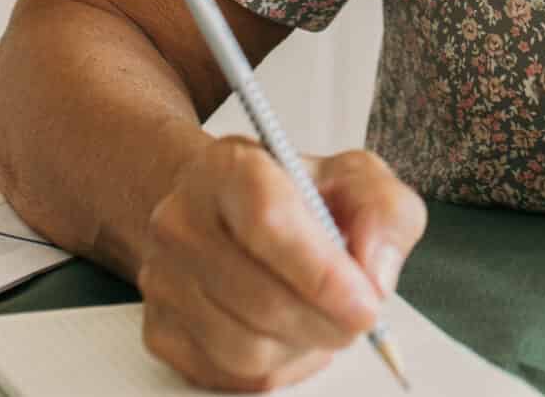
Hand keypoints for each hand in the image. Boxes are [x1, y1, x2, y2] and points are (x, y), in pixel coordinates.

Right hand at [136, 139, 427, 390]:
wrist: (226, 211)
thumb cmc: (293, 195)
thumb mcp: (355, 179)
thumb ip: (385, 212)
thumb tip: (375, 274)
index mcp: (229, 168)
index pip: (268, 220)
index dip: (322, 272)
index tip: (366, 301)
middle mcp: (182, 221)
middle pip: (260, 298)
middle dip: (327, 321)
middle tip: (361, 318)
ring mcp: (161, 279)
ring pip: (244, 347)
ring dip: (302, 346)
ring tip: (322, 318)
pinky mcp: (159, 330)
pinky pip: (228, 376)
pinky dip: (275, 366)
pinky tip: (288, 334)